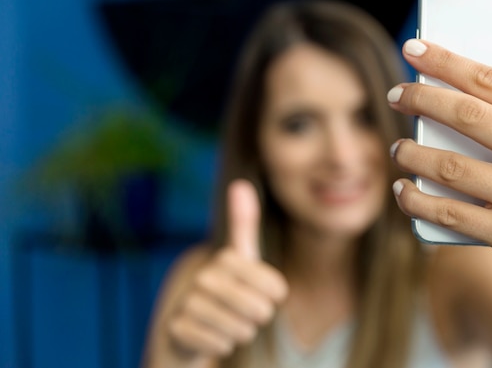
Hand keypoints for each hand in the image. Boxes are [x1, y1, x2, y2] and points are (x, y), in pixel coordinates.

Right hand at [168, 179, 288, 359]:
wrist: (183, 321)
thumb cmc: (222, 287)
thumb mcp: (239, 258)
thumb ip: (243, 224)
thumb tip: (239, 183)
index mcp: (226, 259)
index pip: (275, 287)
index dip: (274, 296)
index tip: (264, 292)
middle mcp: (204, 277)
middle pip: (260, 311)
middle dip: (257, 317)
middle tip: (242, 310)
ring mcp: (188, 303)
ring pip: (241, 331)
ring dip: (239, 332)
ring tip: (225, 322)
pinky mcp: (177, 329)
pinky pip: (219, 345)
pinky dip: (221, 345)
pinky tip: (211, 335)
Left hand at [388, 5, 491, 305]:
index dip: (446, 62)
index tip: (412, 49)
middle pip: (469, 117)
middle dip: (422, 99)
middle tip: (396, 95)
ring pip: (453, 168)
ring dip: (412, 154)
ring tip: (398, 146)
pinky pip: (451, 214)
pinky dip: (417, 201)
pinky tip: (402, 189)